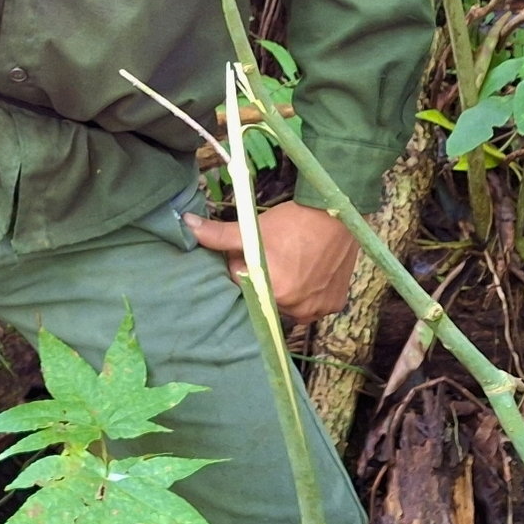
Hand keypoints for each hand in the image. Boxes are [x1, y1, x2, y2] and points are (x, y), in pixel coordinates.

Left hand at [183, 201, 360, 323]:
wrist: (337, 214)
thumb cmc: (293, 222)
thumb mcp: (252, 229)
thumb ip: (218, 235)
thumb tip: (187, 225)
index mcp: (273, 293)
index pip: (243, 285)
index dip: (243, 264)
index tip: (254, 249)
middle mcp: (297, 308)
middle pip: (266, 296)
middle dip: (264, 277)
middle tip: (276, 253)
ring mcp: (318, 309)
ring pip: (289, 302)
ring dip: (286, 286)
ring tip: (293, 260)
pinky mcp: (334, 304)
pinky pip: (313, 303)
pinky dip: (308, 291)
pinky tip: (309, 270)